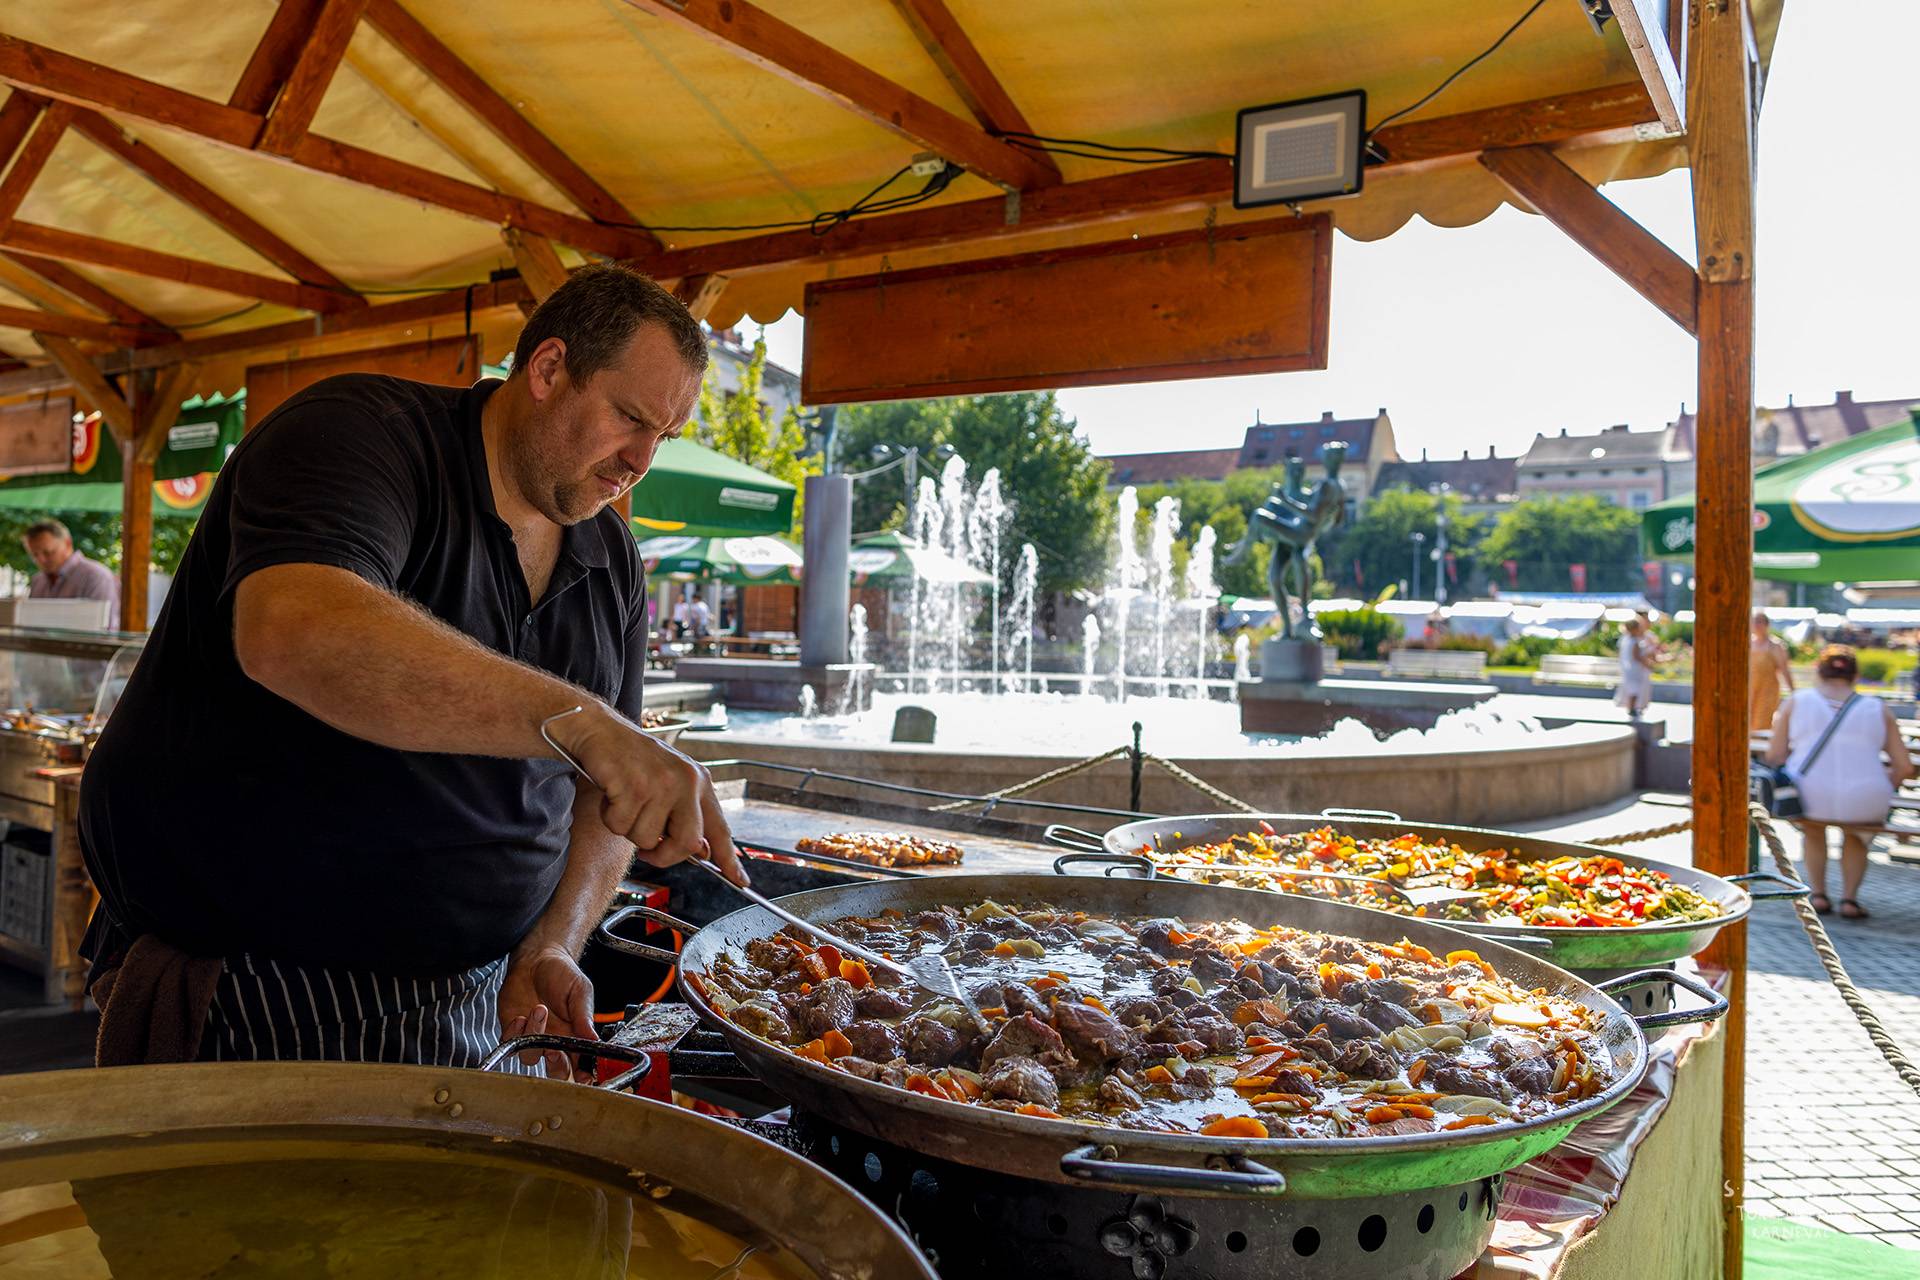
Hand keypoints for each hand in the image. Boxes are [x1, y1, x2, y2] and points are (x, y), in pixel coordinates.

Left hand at [498, 945, 594, 1081]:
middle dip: (556, 1066)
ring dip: (535, 1036)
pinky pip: (510, 1044)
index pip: (581, 1062)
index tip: (583, 1074)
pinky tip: (521, 1016)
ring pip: (531, 1058)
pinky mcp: (512, 1030)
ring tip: (540, 1010)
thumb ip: (584, 1016)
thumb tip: (594, 1040)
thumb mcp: (580, 991)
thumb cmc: (561, 973)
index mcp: (575, 1034)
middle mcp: (555, 1041)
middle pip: (557, 1071)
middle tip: (555, 1050)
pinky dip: (515, 1033)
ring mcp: (533, 1037)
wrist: (537, 958)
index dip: (582, 1073)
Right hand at [549, 704, 746, 884]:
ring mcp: (661, 785)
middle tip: (648, 848)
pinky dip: (610, 817)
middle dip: (664, 855)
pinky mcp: (634, 787)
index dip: (729, 858)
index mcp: (699, 782)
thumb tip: (701, 851)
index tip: (740, 880)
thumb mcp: (669, 782)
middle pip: (687, 844)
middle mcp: (686, 782)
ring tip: (625, 801)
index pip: (720, 827)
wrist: (602, 730)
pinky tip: (612, 794)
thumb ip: (685, 815)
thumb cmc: (633, 760)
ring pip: (648, 839)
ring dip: (629, 828)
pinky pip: (621, 827)